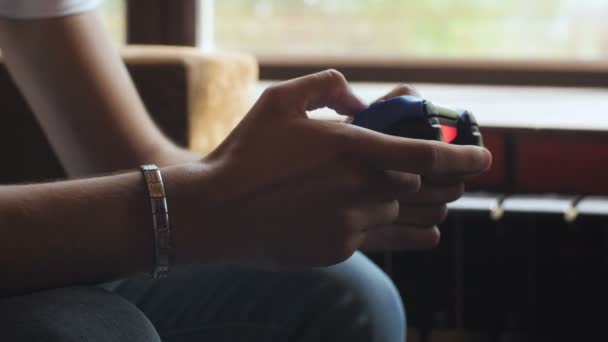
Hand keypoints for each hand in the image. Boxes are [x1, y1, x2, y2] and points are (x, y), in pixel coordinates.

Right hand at [180, 71, 490, 268]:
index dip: (462, 156)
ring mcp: (353, 225)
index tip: (483, 158)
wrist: (216, 213)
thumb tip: (363, 103)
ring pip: (410, 217)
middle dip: (442, 180)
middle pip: (425, 189)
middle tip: (447, 174)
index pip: (426, 155)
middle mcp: (360, 190)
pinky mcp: (341, 249)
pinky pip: (384, 238)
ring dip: (426, 206)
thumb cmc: (246, 153)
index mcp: (352, 150)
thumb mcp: (281, 100)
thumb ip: (329, 87)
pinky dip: (401, 229)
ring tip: (435, 200)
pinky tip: (413, 228)